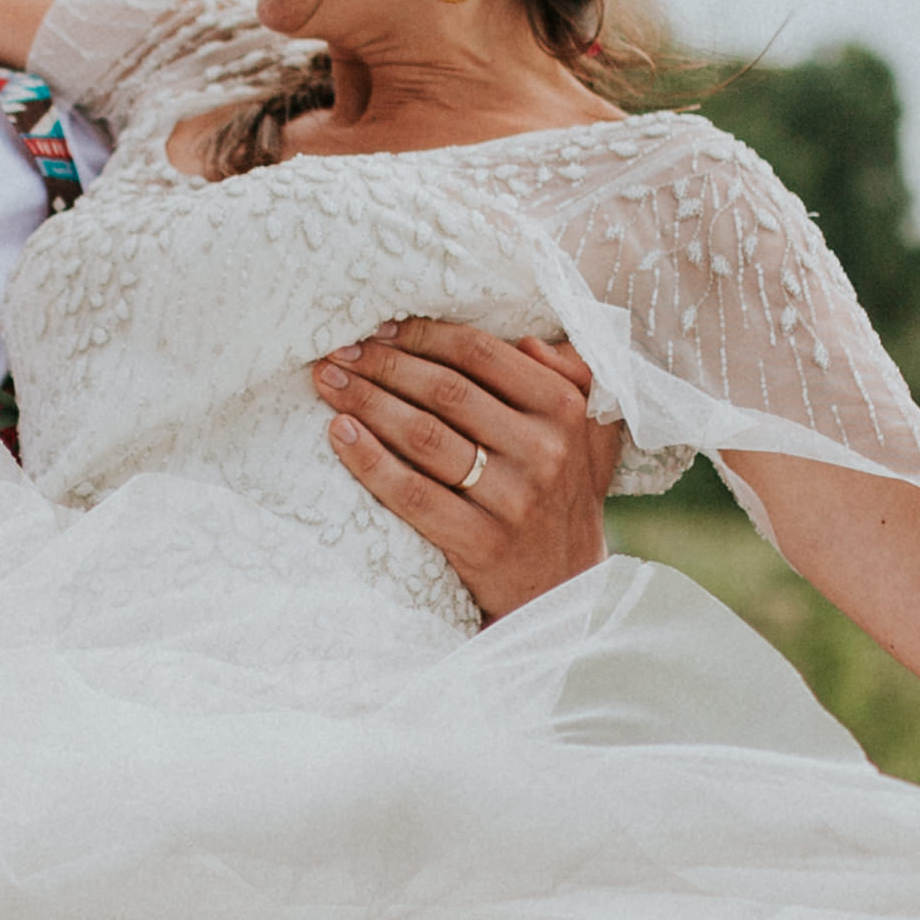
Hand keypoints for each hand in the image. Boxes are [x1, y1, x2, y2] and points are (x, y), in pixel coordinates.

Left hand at [317, 320, 620, 621]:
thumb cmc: (563, 498)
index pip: (481, 354)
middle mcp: (542, 451)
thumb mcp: (590, 432)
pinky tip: (339, 434)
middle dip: (383, 364)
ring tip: (329, 382)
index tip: (381, 330)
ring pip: (423, 436)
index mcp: (564, 411)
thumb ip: (573, 377)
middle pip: (444, 391)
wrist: (565, 589)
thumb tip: (527, 340)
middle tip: (339, 351)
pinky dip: (369, 460)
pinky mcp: (480, 543)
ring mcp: (511, 500)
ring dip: (367, 402)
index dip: (423, 335)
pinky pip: (412, 493)